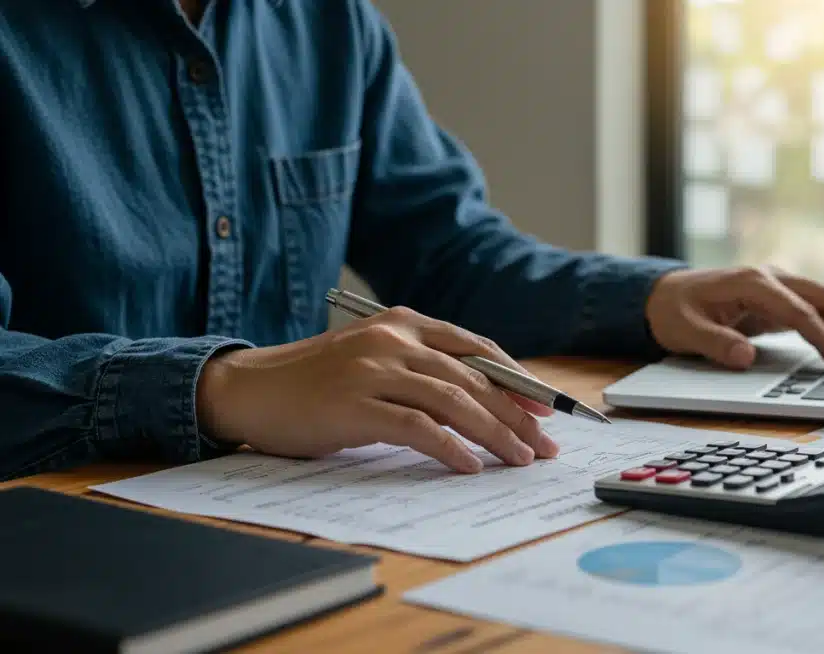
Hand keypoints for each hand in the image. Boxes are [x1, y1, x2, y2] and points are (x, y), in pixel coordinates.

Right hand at [196, 307, 557, 472]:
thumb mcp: (375, 357)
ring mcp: (373, 369)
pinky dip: (450, 447)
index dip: (515, 378)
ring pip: (453, 401)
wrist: (249, 387)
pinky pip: (417, 426)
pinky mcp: (355, 405)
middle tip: (543, 443)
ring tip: (519, 459)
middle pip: (472, 378)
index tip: (545, 405)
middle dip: (516, 413)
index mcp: (404, 322)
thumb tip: (483, 400)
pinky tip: (470, 465)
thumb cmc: (316, 381)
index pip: (476, 349)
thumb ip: (422, 367)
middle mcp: (393, 339)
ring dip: (494, 433)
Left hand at [645, 267, 823, 370]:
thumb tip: (746, 357)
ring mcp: (777, 286)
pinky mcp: (779, 299)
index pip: (799, 310)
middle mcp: (770, 277)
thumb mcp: (685, 330)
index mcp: (751, 281)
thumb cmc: (673, 311)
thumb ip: (715, 343)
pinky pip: (816, 308)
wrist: (663, 295)